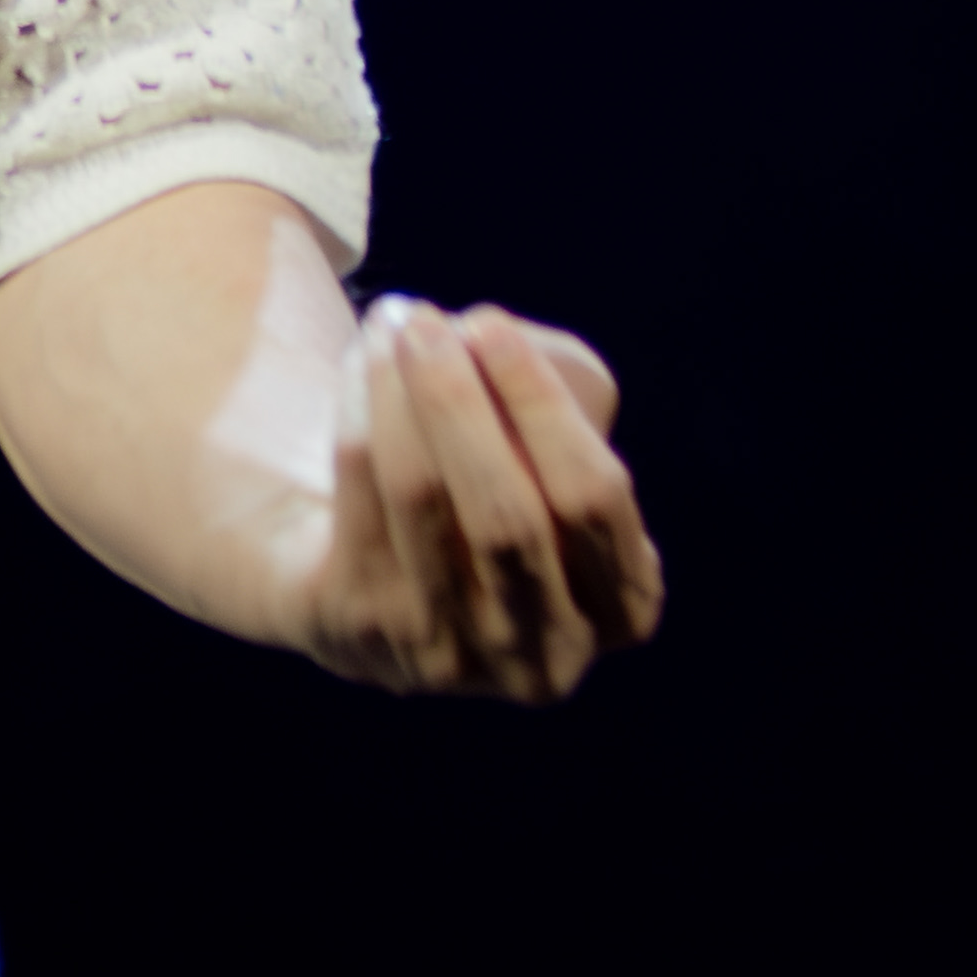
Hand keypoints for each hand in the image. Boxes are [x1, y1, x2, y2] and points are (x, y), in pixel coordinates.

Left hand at [292, 295, 665, 700]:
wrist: (386, 550)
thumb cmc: (497, 470)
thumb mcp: (557, 439)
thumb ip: (565, 385)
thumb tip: (491, 342)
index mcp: (618, 608)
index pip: (593, 500)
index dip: (541, 403)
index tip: (490, 325)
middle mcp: (541, 654)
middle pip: (505, 514)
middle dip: (460, 401)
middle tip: (424, 322)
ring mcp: (451, 655)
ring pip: (423, 497)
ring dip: (400, 391)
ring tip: (393, 321)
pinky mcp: (364, 629)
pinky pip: (361, 496)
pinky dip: (358, 410)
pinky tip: (364, 359)